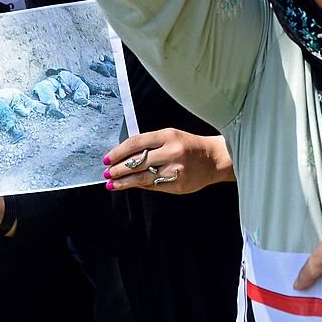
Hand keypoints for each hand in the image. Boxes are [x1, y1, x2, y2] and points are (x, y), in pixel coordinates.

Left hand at [103, 129, 234, 194]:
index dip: (118, 152)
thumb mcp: (170, 136)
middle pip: (137, 162)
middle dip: (118, 169)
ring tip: (112, 184)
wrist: (214, 159)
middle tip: (107, 173)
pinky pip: (153, 187)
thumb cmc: (188, 145)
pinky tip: (131, 186)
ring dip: (124, 182)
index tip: (106, 159)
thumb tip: (123, 157)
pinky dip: (140, 186)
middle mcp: (171, 152)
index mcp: (167, 135)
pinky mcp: (178, 185)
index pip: (136, 143)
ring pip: (143, 178)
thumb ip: (149, 144)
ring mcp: (175, 170)